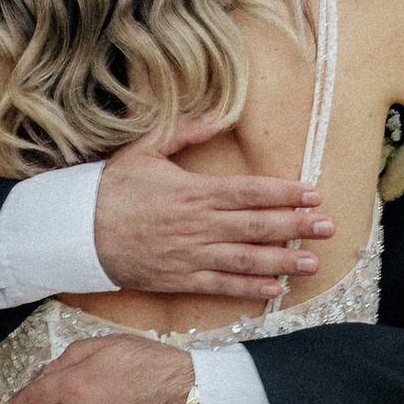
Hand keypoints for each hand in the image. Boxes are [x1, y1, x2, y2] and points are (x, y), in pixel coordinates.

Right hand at [90, 114, 334, 300]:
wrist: (75, 231)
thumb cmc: (109, 188)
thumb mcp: (144, 149)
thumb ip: (184, 131)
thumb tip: (217, 114)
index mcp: (194, 190)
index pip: (251, 191)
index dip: (286, 193)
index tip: (314, 194)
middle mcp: (198, 224)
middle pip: (257, 225)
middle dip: (297, 226)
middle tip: (329, 227)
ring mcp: (190, 254)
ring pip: (246, 258)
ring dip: (282, 260)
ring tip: (312, 262)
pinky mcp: (178, 279)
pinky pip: (220, 286)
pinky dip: (249, 288)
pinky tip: (274, 288)